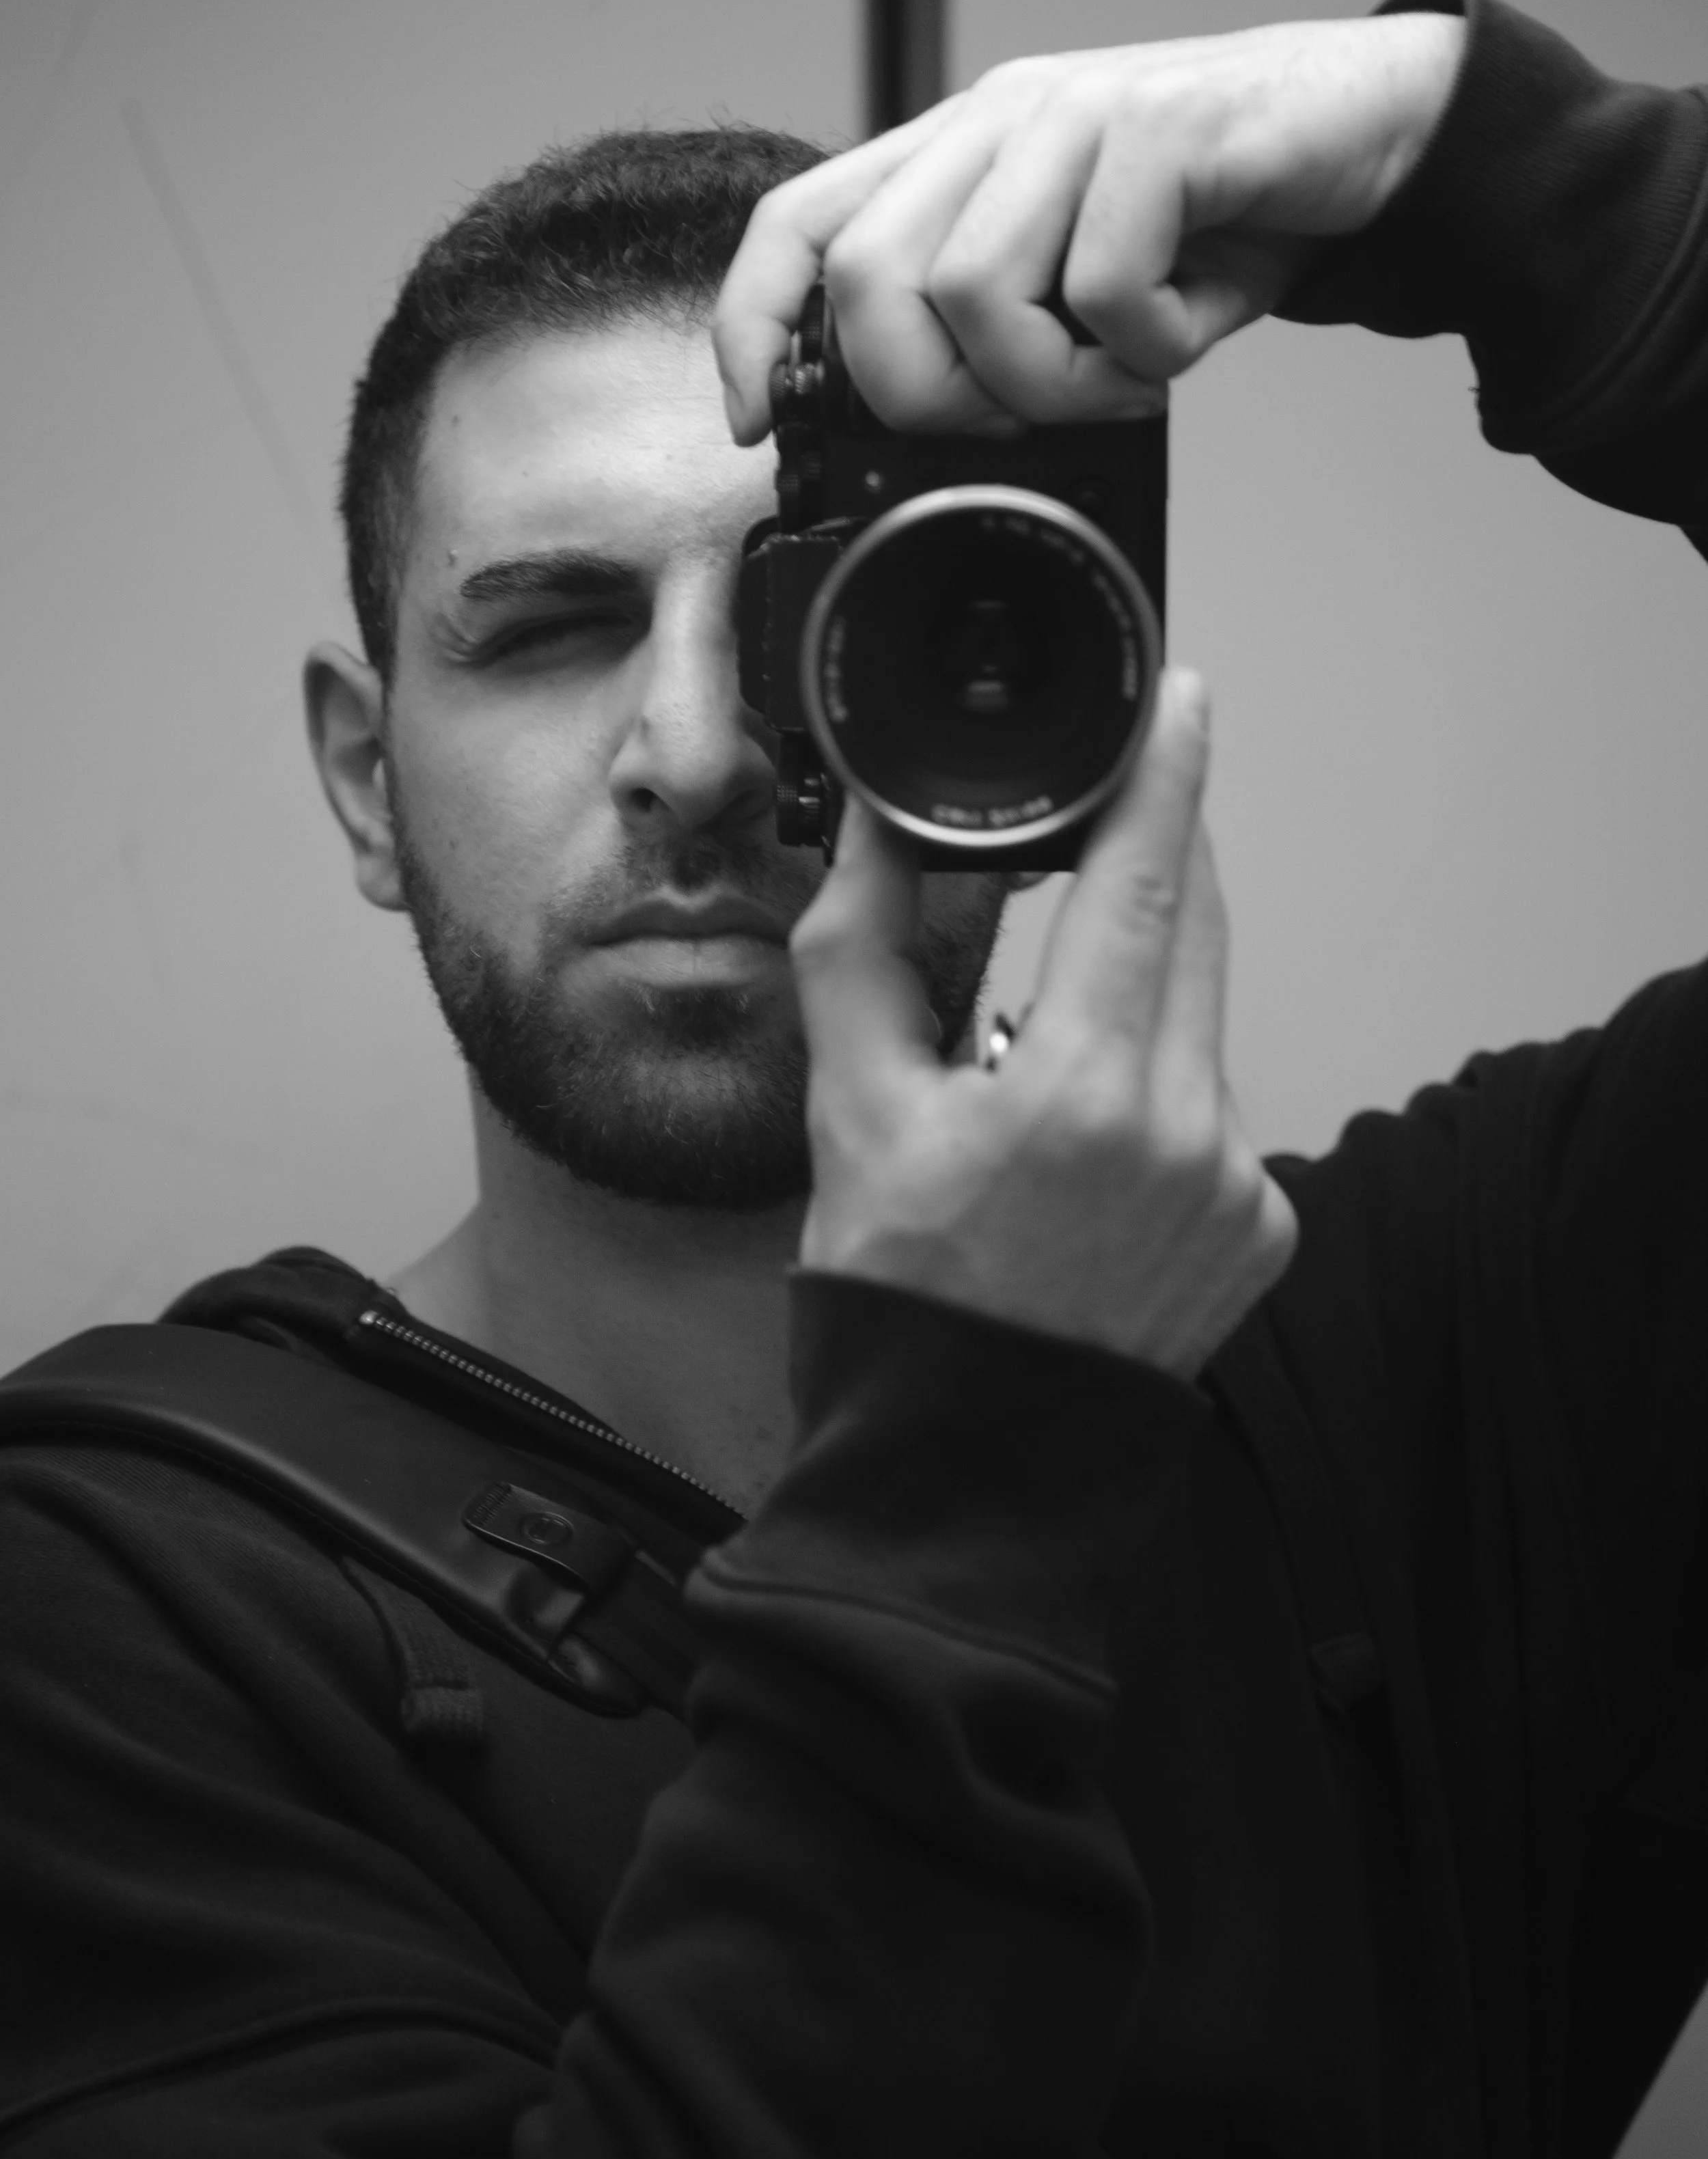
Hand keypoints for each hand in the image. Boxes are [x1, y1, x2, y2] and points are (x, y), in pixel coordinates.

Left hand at [714, 11, 1464, 440]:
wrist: (1372, 131)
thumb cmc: (1221, 216)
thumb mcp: (1081, 278)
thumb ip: (998, 328)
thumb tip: (925, 434)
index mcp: (958, 152)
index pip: (798, 222)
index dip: (753, 327)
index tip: (762, 422)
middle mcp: (1000, 119)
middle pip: (869, 278)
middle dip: (923, 394)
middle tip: (1010, 423)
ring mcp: (1077, 118)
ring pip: (975, 290)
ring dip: (1047, 383)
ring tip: (1117, 380)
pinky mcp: (1162, 132)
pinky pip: (1105, 288)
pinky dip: (1147, 352)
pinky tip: (1188, 331)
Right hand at [791, 669, 1297, 1379]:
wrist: (968, 1461)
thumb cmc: (900, 1291)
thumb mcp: (854, 1112)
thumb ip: (865, 951)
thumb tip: (881, 828)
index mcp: (1080, 1092)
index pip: (1146, 887)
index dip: (1167, 777)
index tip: (1183, 697)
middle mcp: (1184, 1132)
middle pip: (1194, 933)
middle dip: (1155, 862)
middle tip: (1108, 816)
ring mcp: (1236, 1185)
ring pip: (1201, 1025)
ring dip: (1140, 1000)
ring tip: (1047, 1070)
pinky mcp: (1263, 1229)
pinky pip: (1219, 1112)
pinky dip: (1162, 1096)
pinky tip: (1094, 1157)